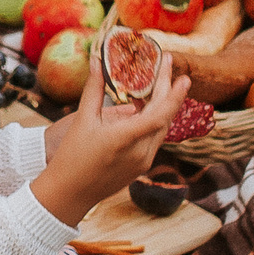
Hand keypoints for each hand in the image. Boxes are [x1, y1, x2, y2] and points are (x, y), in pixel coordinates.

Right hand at [29, 50, 188, 226]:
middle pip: (164, 118)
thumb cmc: (72, 156)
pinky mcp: (141, 168)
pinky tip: (146, 108)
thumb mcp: (82, 120)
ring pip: (161, 129)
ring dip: (163, 106)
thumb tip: (98, 60)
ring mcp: (143, 162)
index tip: (184, 77)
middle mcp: (140, 153)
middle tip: (169, 68)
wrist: (69, 193)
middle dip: (169, 91)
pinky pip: (154, 140)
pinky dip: (154, 121)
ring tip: (159, 82)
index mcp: (126, 139)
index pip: (160, 115)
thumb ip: (94, 89)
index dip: (174, 95)